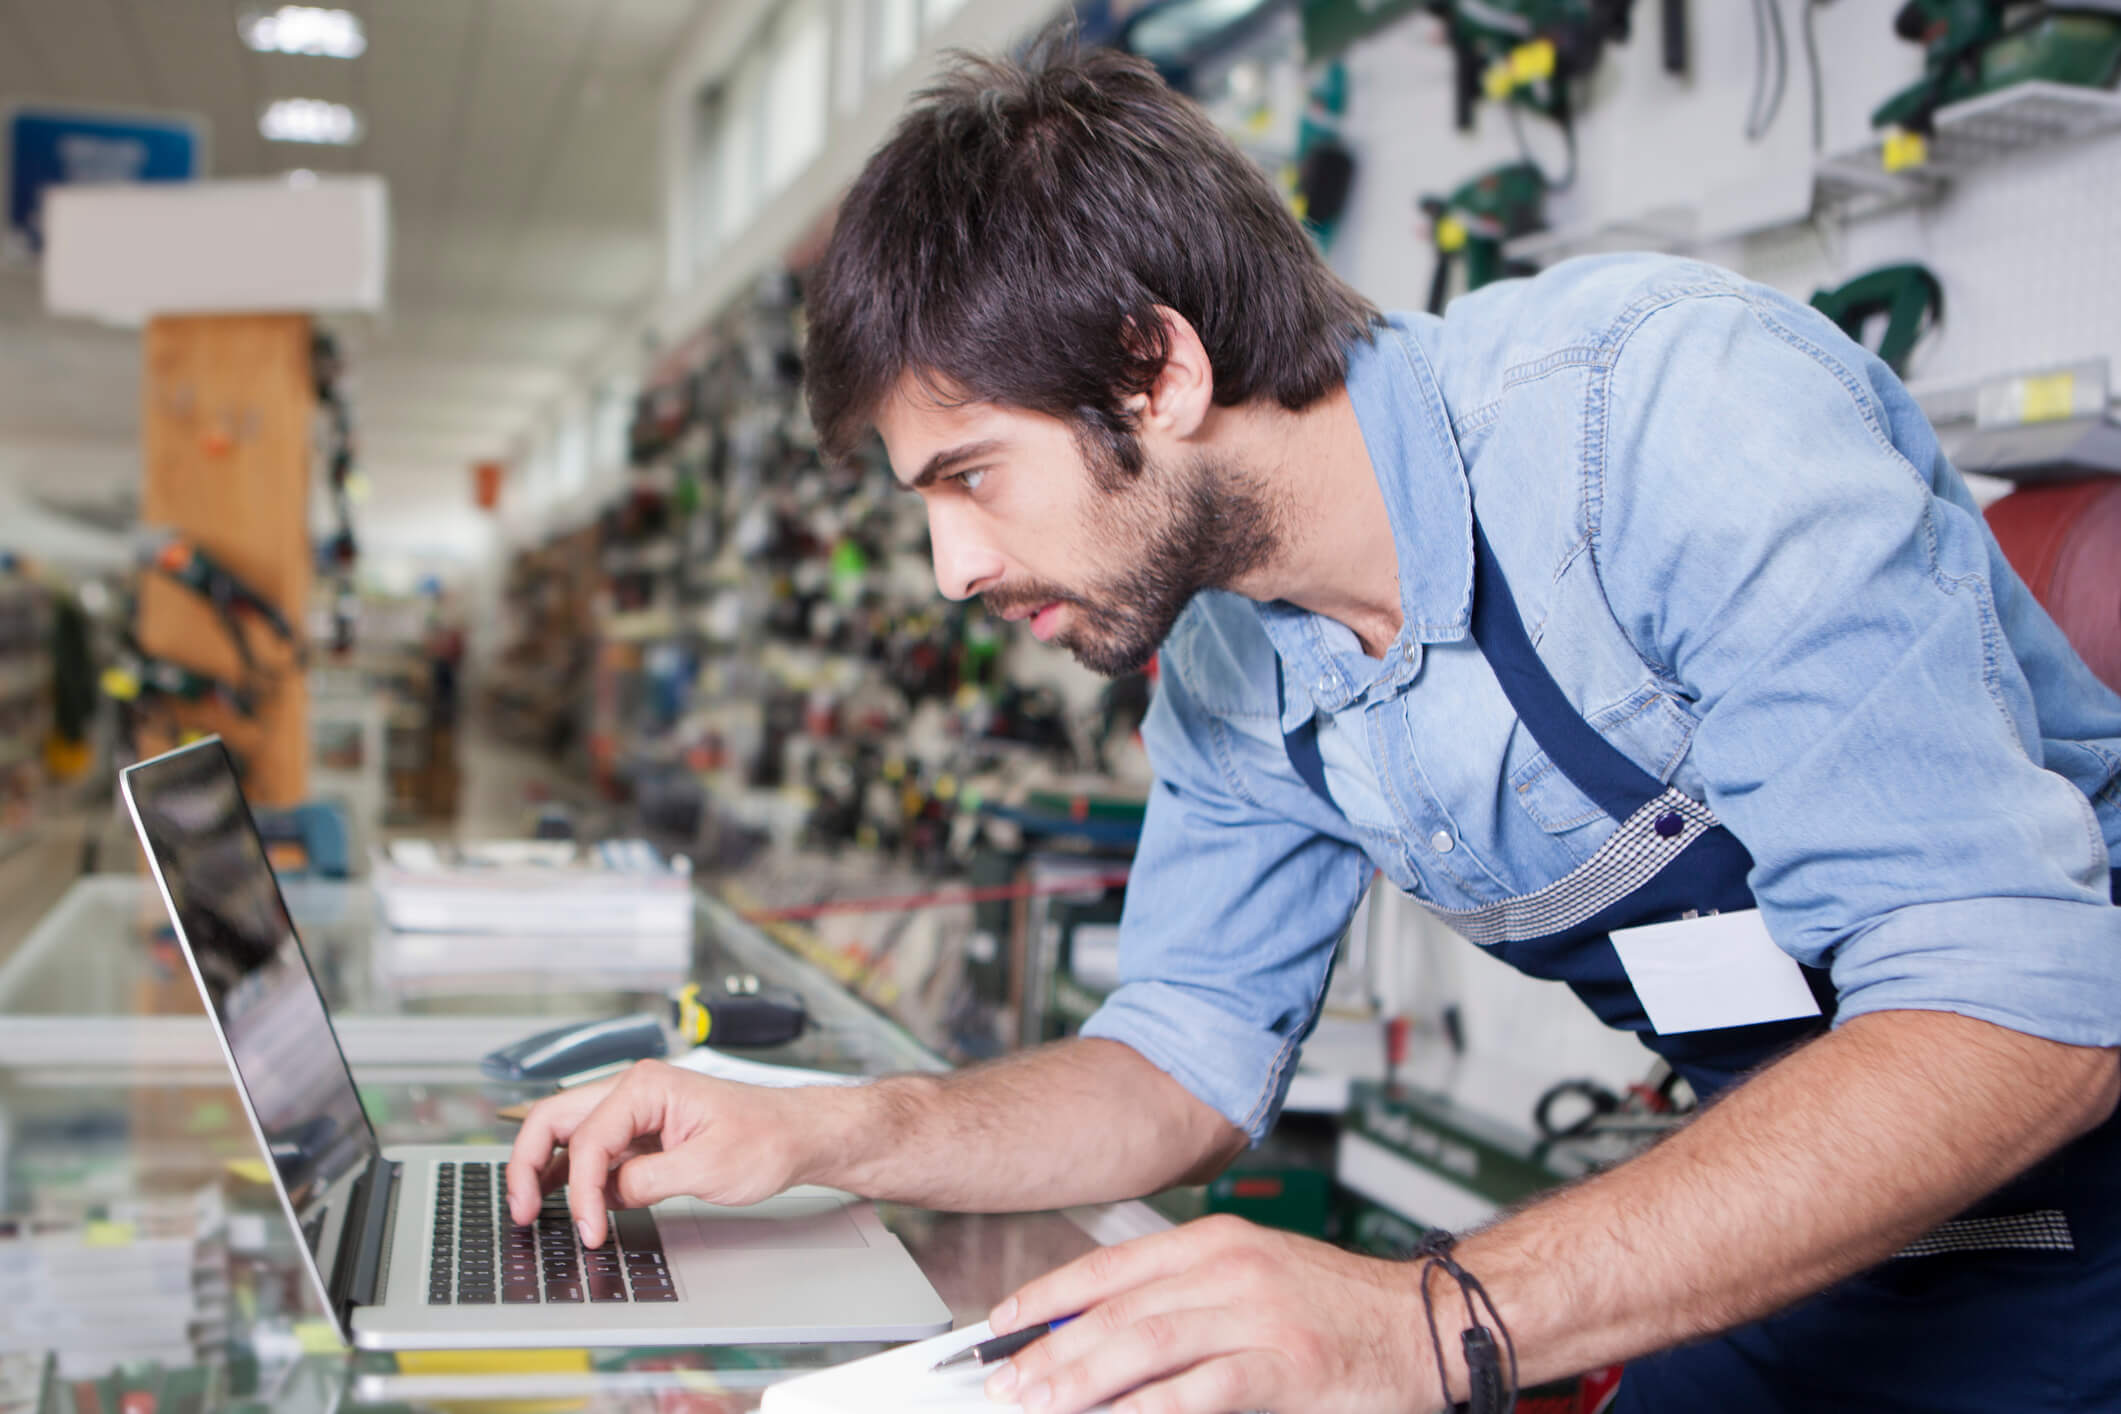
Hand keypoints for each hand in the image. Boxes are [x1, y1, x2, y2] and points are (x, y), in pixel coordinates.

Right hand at [504, 1059, 810, 1245]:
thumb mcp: (709, 1168)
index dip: (581, 1191)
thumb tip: (606, 1196)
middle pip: (555, 1120)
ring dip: (544, 1169)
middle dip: (528, 1164)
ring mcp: (634, 1112)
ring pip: (567, 1134)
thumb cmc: (767, 1139)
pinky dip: (572, 1176)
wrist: (798, 1136)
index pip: (590, 1140)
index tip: (588, 1229)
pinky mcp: (641, 1135)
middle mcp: (633, 1091)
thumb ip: (649, 1181)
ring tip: (530, 1208)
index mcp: (647, 1086)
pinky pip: (592, 1151)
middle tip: (521, 1210)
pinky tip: (562, 1201)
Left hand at [984, 1214, 1436, 1413]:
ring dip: (1083, 1379)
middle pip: (1118, 1310)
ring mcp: (1259, 1316)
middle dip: (1052, 1349)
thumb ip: (1185, 1297)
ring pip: (1148, 1345)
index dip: (1049, 1296)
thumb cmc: (1338, 1307)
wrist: (1426, 1323)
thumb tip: (1104, 1332)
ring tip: (1041, 1402)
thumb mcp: (1254, 1279)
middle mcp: (1231, 1270)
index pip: (1110, 1266)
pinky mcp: (1287, 1366)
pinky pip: (1204, 1389)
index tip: (1002, 1324)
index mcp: (1217, 1243)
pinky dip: (1152, 1408)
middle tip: (1006, 1382)